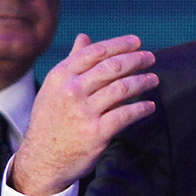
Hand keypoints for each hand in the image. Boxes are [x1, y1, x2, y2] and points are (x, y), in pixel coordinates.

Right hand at [11, 34, 157, 195]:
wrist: (42, 159)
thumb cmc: (51, 119)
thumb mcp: (54, 87)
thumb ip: (72, 62)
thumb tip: (84, 36)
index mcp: (61, 76)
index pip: (95, 52)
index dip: (119, 44)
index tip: (137, 42)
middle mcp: (71, 90)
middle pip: (112, 67)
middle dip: (136, 60)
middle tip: (151, 57)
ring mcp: (84, 112)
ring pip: (122, 89)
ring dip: (142, 82)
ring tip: (154, 80)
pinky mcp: (96, 133)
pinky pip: (125, 115)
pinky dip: (141, 108)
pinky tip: (149, 106)